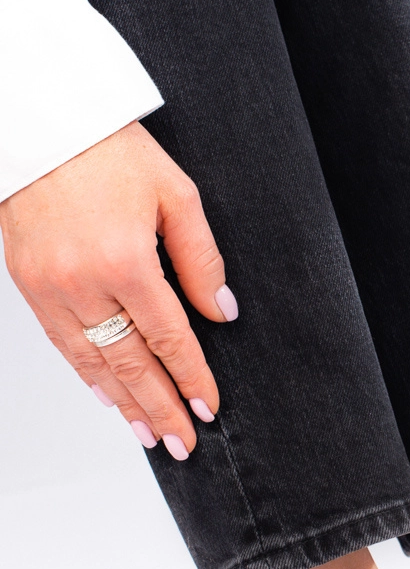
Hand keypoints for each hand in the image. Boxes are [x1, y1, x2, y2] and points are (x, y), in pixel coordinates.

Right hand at [0, 120, 236, 458]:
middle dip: (161, 407)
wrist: (40, 125)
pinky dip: (88, 375)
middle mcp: (85, 282)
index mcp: (126, 260)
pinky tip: (108, 397)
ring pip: (94, 362)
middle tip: (183, 442)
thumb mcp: (176, 195)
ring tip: (149, 433)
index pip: (169, 338)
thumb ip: (201, 259)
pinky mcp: (28, 284)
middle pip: (131, 363)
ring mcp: (51, 287)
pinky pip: (63, 343)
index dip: (191, 377)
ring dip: (125, 403)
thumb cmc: (108, 152)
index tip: (208, 406)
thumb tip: (222, 312)